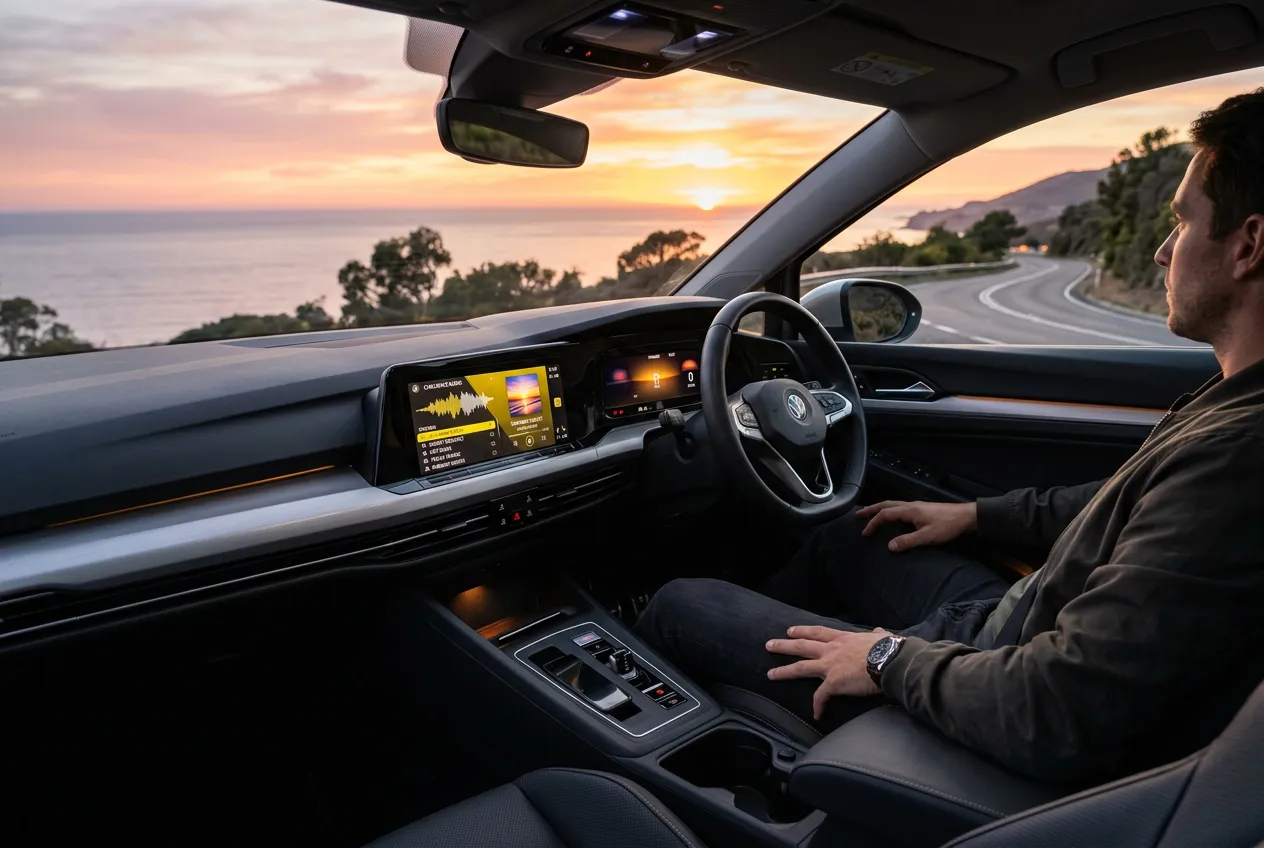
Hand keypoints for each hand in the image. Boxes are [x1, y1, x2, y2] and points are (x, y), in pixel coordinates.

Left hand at [766, 626, 888, 718]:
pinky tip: (816, 714)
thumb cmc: (889, 648)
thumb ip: (878, 635)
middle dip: (784, 645)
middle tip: (769, 645)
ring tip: (771, 675)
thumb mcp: (881, 637)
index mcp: (843, 639)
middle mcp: (832, 650)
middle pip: (802, 646)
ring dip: (784, 671)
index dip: (803, 631)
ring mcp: (830, 666)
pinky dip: (817, 706)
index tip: (790, 631)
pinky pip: (820, 697)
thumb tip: (881, 632)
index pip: (818, 632)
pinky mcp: (833, 683)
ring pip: (801, 667)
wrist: (890, 661)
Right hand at [856, 500, 976, 551]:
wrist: (966, 517)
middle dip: (871, 510)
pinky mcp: (922, 509)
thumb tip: (889, 546)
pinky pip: (900, 507)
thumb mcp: (928, 537)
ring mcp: (916, 506)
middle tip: (858, 514)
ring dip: (880, 509)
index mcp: (909, 510)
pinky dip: (890, 510)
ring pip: (893, 504)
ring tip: (871, 514)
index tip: (865, 533)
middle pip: (886, 505)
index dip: (873, 523)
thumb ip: (908, 541)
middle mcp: (910, 505)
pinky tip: (892, 517)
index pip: (885, 514)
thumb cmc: (947, 526)